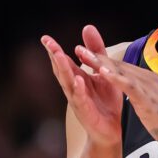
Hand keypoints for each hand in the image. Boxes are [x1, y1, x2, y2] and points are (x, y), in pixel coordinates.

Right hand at [41, 26, 124, 147]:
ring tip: (59, 55)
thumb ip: (96, 51)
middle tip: (47, 42)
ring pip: (68, 83)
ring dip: (64, 69)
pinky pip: (81, 100)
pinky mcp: (87, 113)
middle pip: (62, 70)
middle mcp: (74, 89)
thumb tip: (87, 27)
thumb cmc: (105, 102)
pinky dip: (79, 90)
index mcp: (77, 78)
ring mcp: (78, 101)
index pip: (63, 62)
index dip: (54, 50)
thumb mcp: (103, 71)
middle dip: (55, 56)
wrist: (112, 131)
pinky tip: (78, 81)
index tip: (45, 38)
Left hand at [73, 35, 157, 153]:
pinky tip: (101, 73)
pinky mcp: (148, 98)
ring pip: (121, 71)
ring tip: (84, 55)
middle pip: (119, 65)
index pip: (122, 68)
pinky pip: (129, 85)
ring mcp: (149, 87)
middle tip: (79, 49)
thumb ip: (144, 95)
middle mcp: (148, 79)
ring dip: (101, 63)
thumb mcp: (154, 104)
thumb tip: (137, 93)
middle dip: (98, 57)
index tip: (87, 56)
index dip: (104, 61)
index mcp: (149, 80)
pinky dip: (115, 78)